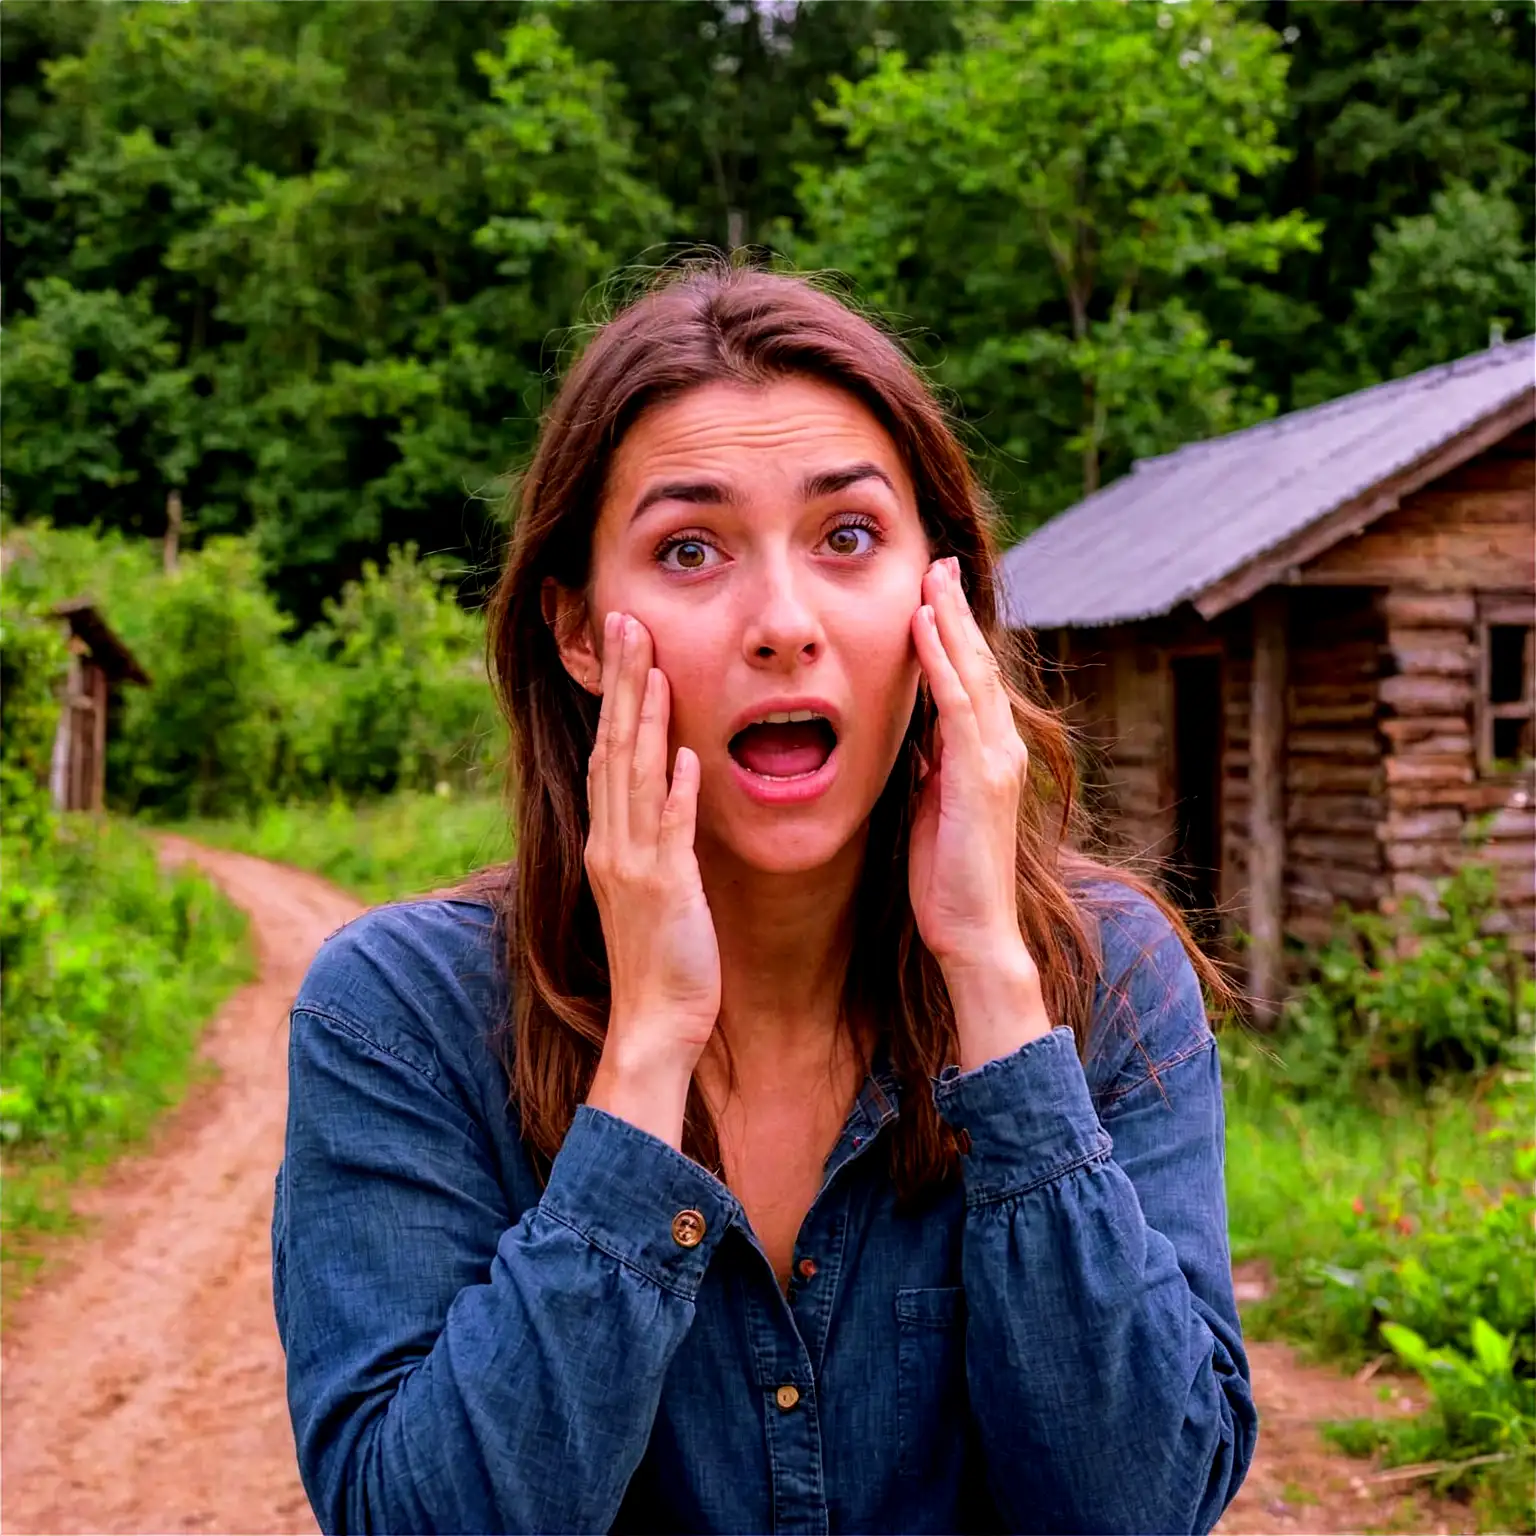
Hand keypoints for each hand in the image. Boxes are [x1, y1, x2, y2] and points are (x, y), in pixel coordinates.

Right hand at [584, 612, 720, 1145]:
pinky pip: (667, 834)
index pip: (608, 750)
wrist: (654, 1022)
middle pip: (612, 747)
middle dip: (621, 684)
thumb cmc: (662, 957)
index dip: (616, 694)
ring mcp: (632, 866)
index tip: (625, 642)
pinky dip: (672, 794)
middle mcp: (611, 844)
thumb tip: (676, 771)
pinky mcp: (662, 891)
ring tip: (652, 664)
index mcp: (608, 839)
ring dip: (643, 720)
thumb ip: (659, 828)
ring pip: (632, 779)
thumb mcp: (653, 884)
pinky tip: (684, 756)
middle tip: (625, 622)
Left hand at [909, 558, 1051, 1065]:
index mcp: (986, 756)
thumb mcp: (932, 808)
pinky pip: (958, 707)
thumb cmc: (948, 878)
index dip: (953, 634)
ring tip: (933, 578)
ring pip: (972, 675)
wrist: (972, 933)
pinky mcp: (979, 777)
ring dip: (950, 623)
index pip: (969, 680)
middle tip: (939, 563)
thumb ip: (929, 768)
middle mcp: (1000, 749)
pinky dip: (941, 664)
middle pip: (976, 664)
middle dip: (956, 612)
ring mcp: (995, 761)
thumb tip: (912, 737)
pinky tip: (925, 630)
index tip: (934, 592)